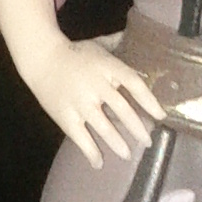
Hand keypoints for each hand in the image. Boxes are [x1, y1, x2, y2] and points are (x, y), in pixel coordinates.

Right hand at [21, 38, 162, 170]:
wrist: (40, 58)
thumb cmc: (73, 53)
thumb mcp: (96, 45)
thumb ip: (117, 44)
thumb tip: (137, 38)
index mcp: (107, 67)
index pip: (134, 84)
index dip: (149, 101)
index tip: (160, 116)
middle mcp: (96, 85)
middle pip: (123, 110)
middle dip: (138, 129)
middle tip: (147, 141)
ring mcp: (80, 103)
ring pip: (104, 128)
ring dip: (118, 144)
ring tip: (127, 154)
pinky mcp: (66, 116)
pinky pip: (81, 139)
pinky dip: (91, 153)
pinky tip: (99, 163)